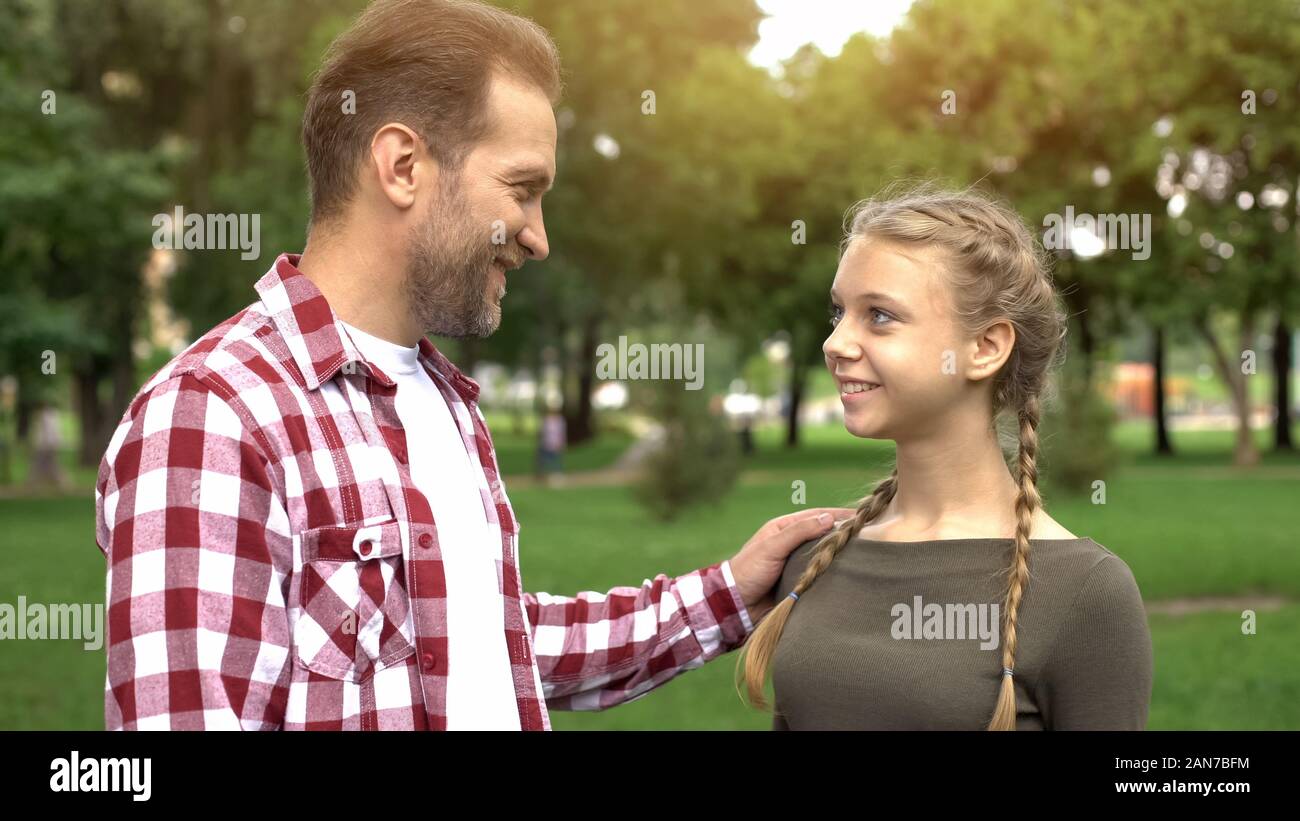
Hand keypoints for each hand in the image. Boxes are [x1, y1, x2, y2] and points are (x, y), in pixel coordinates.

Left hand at [728, 507, 855, 624]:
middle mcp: (793, 544)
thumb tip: (828, 519)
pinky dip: (833, 577)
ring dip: (840, 558)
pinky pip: (820, 577)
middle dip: (844, 536)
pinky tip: (850, 578)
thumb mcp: (772, 546)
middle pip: (824, 536)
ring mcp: (797, 564)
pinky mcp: (800, 583)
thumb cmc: (748, 570)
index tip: (862, 516)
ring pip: (824, 557)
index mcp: (784, 529)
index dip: (838, 515)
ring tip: (866, 557)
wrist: (735, 604)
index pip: (817, 516)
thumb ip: (798, 532)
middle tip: (871, 537)